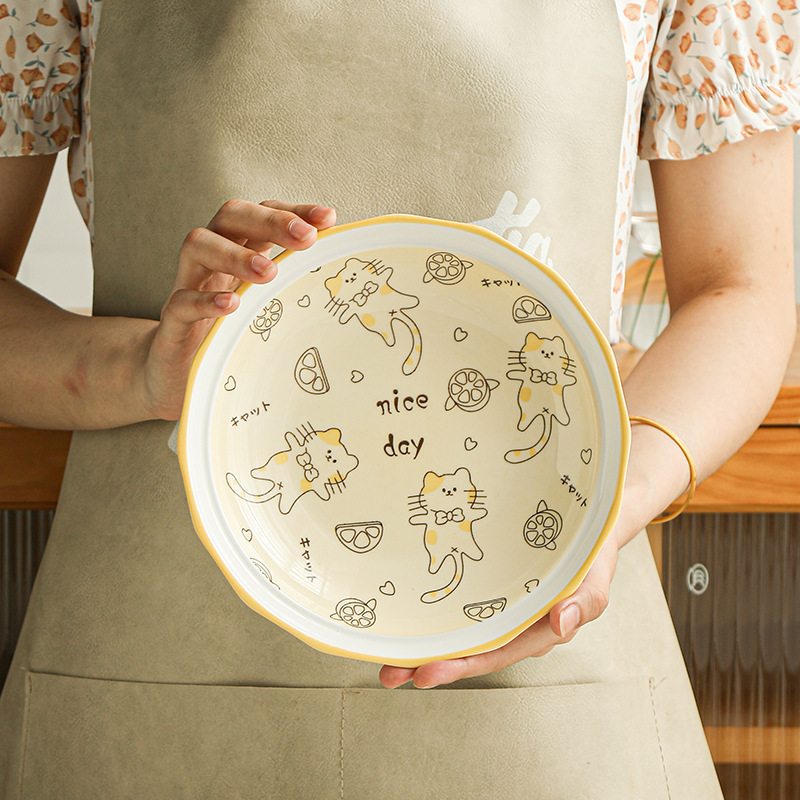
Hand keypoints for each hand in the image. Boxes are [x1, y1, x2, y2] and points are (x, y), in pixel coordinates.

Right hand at [136, 200, 335, 419]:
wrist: (177, 371)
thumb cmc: (229, 333)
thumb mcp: (266, 306)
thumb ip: (292, 286)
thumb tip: (342, 277)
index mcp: (238, 249)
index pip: (263, 213)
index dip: (293, 211)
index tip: (328, 218)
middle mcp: (211, 257)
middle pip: (231, 216)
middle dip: (269, 221)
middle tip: (305, 238)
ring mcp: (188, 284)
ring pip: (198, 245)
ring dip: (235, 254)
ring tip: (269, 272)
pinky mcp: (172, 320)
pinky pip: (181, 300)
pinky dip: (205, 299)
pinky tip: (231, 305)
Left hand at [379, 529, 619, 688]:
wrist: (585, 527)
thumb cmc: (590, 557)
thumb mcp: (594, 579)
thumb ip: (584, 602)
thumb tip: (562, 623)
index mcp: (535, 631)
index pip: (493, 654)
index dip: (460, 666)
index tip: (426, 674)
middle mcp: (512, 626)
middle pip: (468, 650)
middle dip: (429, 664)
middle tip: (392, 674)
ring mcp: (499, 609)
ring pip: (459, 632)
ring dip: (424, 646)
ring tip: (388, 658)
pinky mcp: (488, 590)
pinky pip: (461, 607)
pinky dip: (435, 616)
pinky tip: (408, 619)